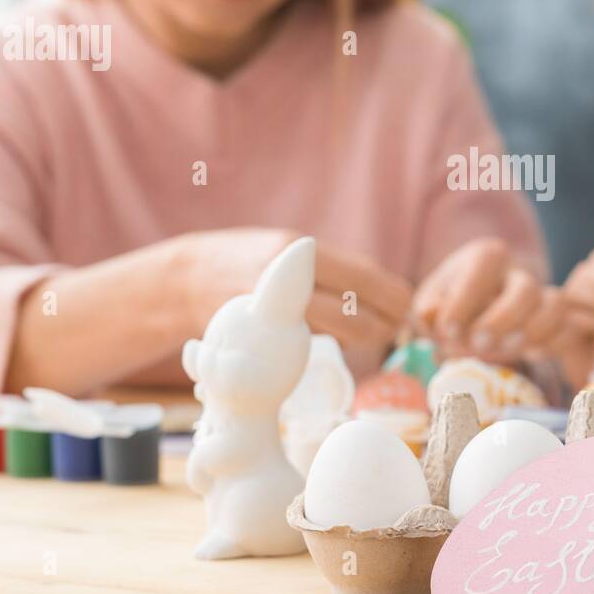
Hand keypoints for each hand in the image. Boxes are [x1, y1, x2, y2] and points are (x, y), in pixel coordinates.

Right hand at [179, 228, 411, 351]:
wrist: (185, 281)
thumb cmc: (247, 262)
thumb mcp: (286, 250)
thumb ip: (327, 267)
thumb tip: (383, 290)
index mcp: (300, 251)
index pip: (362, 276)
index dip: (392, 295)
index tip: (408, 304)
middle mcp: (287, 279)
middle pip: (356, 312)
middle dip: (386, 322)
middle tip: (399, 325)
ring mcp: (274, 311)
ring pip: (340, 331)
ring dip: (366, 335)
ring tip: (378, 332)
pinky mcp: (264, 336)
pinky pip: (315, 343)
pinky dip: (336, 342)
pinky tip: (343, 338)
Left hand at [412, 237, 563, 359]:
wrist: (470, 316)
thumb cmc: (448, 305)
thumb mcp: (430, 303)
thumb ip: (427, 310)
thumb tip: (431, 316)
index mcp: (486, 256)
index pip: (483, 267)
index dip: (465, 300)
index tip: (445, 331)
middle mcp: (518, 272)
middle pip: (526, 288)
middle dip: (503, 319)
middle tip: (478, 343)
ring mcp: (541, 296)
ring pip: (556, 305)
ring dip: (534, 331)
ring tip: (508, 350)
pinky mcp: (556, 321)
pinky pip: (568, 329)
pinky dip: (553, 344)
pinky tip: (529, 355)